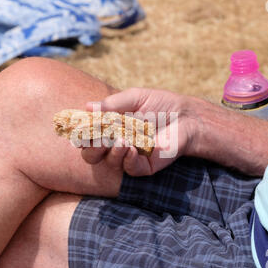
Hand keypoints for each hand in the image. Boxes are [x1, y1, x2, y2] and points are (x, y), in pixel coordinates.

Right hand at [81, 87, 200, 175]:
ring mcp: (129, 156)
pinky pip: (130, 169)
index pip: (87, 136)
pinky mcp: (144, 166)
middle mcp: (116, 144)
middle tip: (98, 137)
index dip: (81, 134)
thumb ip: (112, 104)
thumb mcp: (134, 98)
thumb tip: (87, 106)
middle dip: (91, 146)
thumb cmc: (160, 105)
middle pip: (91, 154)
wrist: (187, 116)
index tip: (80, 128)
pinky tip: (132, 148)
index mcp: (110, 128)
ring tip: (121, 139)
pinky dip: (127, 159)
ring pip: (109, 162)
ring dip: (111, 151)